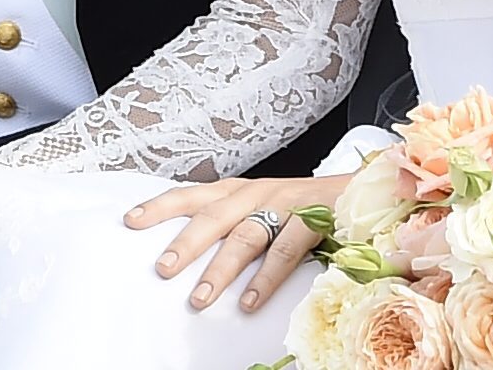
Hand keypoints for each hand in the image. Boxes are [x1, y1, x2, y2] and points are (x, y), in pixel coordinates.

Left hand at [125, 175, 346, 313]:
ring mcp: (285, 203)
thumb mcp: (262, 209)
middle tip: (162, 270)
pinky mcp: (313, 218)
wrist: (362, 190)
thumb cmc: (303, 207)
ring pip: (245, 236)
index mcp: (238, 190)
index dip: (160, 206)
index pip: (192, 194)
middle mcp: (257, 192)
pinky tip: (250, 302)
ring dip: (221, 269)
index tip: (130, 221)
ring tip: (200, 298)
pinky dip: (266, 278)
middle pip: (212, 216)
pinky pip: (286, 250)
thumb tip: (191, 254)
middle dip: (185, 244)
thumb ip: (232, 225)